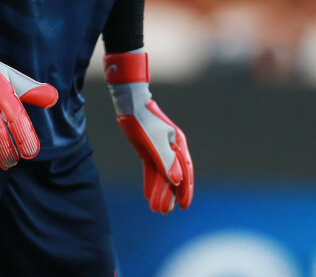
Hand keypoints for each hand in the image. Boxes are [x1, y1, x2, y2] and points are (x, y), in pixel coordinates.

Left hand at [105, 51, 192, 213]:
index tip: (184, 205)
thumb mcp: (154, 140)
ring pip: (161, 175)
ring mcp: (159, 149)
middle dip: (170, 195)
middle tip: (166, 212)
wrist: (129, 103)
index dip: (185, 189)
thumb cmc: (144, 118)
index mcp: (178, 143)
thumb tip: (177, 180)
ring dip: (159, 191)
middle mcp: (171, 148)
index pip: (185, 171)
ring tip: (157, 209)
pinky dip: (150, 182)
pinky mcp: (148, 150)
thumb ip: (166, 159)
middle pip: (173, 176)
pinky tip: (148, 194)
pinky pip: (151, 170)